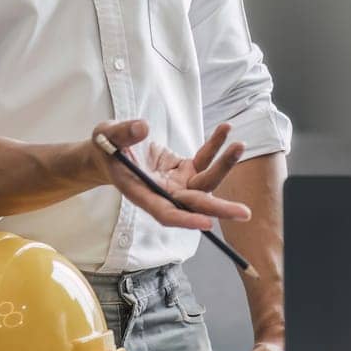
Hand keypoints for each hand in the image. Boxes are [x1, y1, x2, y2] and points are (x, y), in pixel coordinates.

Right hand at [92, 120, 250, 230]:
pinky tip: (226, 129)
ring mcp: (176, 182)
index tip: (207, 223)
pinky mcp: (185, 169)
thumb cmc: (105, 147)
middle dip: (220, 208)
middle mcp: (163, 192)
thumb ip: (123, 133)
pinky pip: (204, 159)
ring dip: (224, 165)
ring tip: (240, 145)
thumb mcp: (106, 135)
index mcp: (141, 192)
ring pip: (205, 180)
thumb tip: (143, 127)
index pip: (166, 212)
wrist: (110, 150)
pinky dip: (216, 146)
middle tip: (245, 213)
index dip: (186, 219)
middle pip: (194, 203)